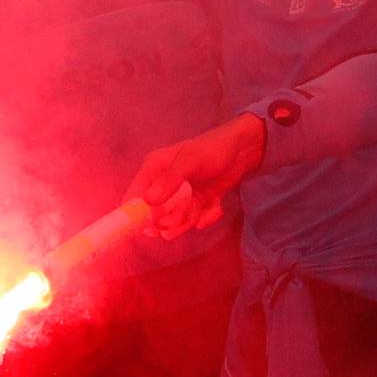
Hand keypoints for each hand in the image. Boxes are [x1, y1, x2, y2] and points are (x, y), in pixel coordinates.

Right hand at [125, 112, 266, 235]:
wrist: (243, 151)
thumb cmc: (213, 149)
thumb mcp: (190, 161)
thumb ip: (170, 180)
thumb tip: (148, 201)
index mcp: (153, 170)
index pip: (133, 198)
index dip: (138, 215)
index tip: (152, 227)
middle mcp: (162, 186)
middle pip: (154, 217)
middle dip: (171, 220)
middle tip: (187, 209)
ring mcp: (179, 197)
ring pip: (175, 223)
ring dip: (190, 219)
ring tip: (204, 204)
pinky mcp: (196, 204)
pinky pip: (196, 221)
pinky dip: (207, 217)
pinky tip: (216, 205)